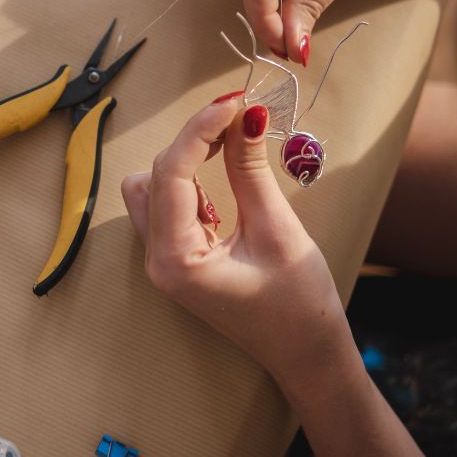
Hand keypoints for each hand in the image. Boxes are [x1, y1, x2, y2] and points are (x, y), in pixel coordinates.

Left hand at [121, 94, 345, 378]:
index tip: (235, 102)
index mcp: (175, 259)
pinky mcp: (176, 256)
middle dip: (193, 141)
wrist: (305, 355)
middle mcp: (157, 260)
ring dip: (184, 160)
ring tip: (230, 147)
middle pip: (154, 176)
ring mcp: (163, 260)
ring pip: (150, 187)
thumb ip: (250, 170)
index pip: (171, 173)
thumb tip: (245, 115)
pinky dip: (188, 180)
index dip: (200, 129)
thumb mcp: (277, 231)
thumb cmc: (299, 304)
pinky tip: (222, 175)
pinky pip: (166, 203)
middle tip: (240, 118)